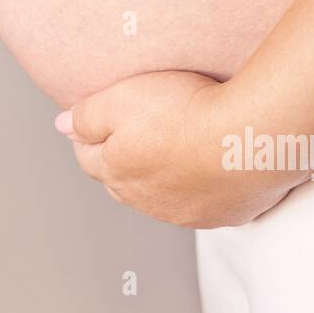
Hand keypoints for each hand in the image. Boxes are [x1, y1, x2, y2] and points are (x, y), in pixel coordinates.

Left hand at [56, 71, 294, 228]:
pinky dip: (203, 186)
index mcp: (118, 172)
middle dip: (123, 159)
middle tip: (141, 131)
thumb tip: (64, 126)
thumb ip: (87, 115)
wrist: (250, 135)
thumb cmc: (188, 112)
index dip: (92, 136)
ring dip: (164, 176)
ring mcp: (186, 213)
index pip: (90, 158)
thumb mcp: (120, 98)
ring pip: (161, 196)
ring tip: (179, 145)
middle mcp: (147, 201)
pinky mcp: (223, 214)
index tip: (103, 119)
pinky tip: (212, 165)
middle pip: (123, 181)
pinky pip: (204, 203)